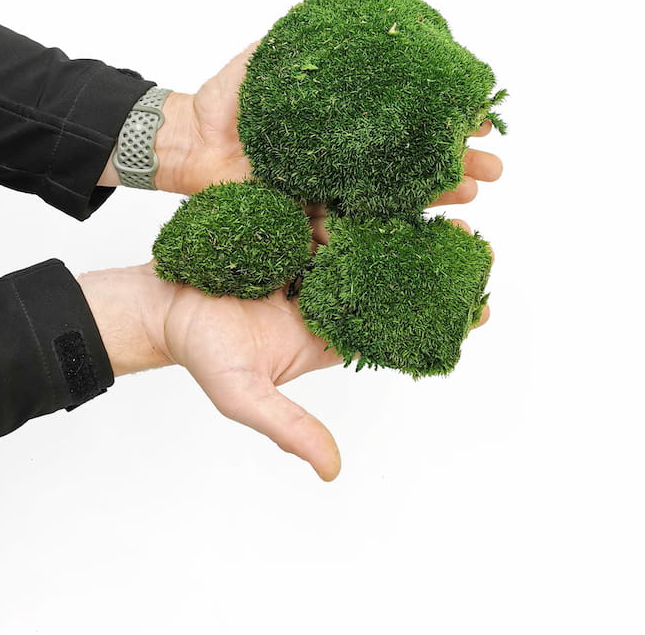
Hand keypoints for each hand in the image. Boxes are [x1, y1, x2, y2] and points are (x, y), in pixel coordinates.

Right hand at [77, 218, 490, 481]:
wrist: (163, 303)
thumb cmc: (202, 350)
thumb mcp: (245, 393)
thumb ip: (289, 426)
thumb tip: (332, 471)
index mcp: (327, 332)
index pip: (391, 326)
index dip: (434, 321)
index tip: (481, 310)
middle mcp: (326, 292)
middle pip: (388, 274)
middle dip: (430, 261)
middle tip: (474, 240)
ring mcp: (309, 257)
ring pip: (364, 234)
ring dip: (402, 218)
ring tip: (448, 198)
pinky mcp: (290, 225)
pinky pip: (328, 206)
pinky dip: (355, 193)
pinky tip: (387, 173)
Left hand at [99, 42, 503, 200]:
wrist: (190, 142)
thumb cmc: (227, 98)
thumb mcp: (266, 59)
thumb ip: (303, 40)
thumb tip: (347, 16)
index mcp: (346, 124)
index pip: (404, 123)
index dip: (440, 120)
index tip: (475, 116)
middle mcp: (345, 160)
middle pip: (408, 165)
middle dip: (454, 165)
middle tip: (492, 167)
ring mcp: (329, 192)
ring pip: (391, 200)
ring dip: (434, 200)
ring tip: (473, 196)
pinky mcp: (309, 219)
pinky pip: (350, 231)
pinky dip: (384, 234)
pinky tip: (419, 233)